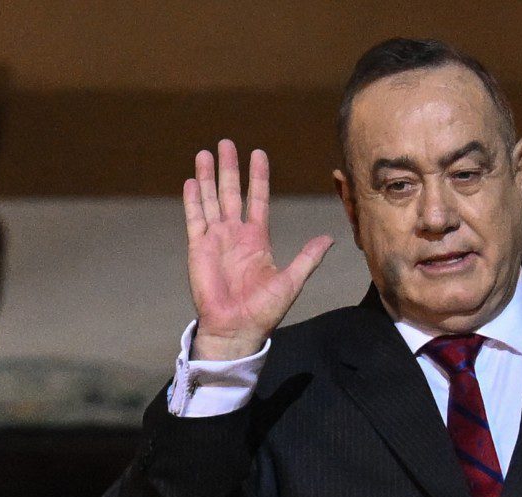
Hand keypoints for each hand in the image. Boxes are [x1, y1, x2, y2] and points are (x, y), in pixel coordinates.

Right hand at [184, 140, 332, 360]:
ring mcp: (215, 239)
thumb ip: (307, 257)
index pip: (258, 199)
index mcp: (257, 239)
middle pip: (231, 192)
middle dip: (229, 168)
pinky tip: (191, 182)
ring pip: (211, 200)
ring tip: (204, 153)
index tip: (258, 153)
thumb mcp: (291, 280)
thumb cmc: (264, 310)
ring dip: (208, 177)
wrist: (237, 328)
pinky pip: (195, 219)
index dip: (258, 177)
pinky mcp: (198, 249)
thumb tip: (329, 238)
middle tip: (226, 143)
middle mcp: (235, 234)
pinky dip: (193, 201)